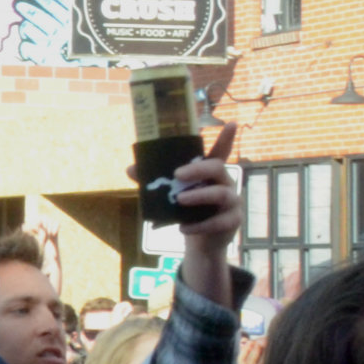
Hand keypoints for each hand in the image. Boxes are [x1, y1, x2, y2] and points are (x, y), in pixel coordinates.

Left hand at [163, 122, 241, 304]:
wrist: (199, 241)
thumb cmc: (187, 211)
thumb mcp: (173, 194)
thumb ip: (156, 180)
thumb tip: (130, 168)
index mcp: (211, 173)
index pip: (220, 152)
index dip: (226, 138)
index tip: (231, 123)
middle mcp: (225, 183)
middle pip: (217, 168)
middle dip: (198, 169)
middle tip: (177, 174)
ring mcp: (232, 202)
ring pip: (220, 194)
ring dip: (199, 196)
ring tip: (180, 200)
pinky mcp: (232, 222)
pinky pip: (218, 222)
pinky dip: (199, 225)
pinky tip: (183, 228)